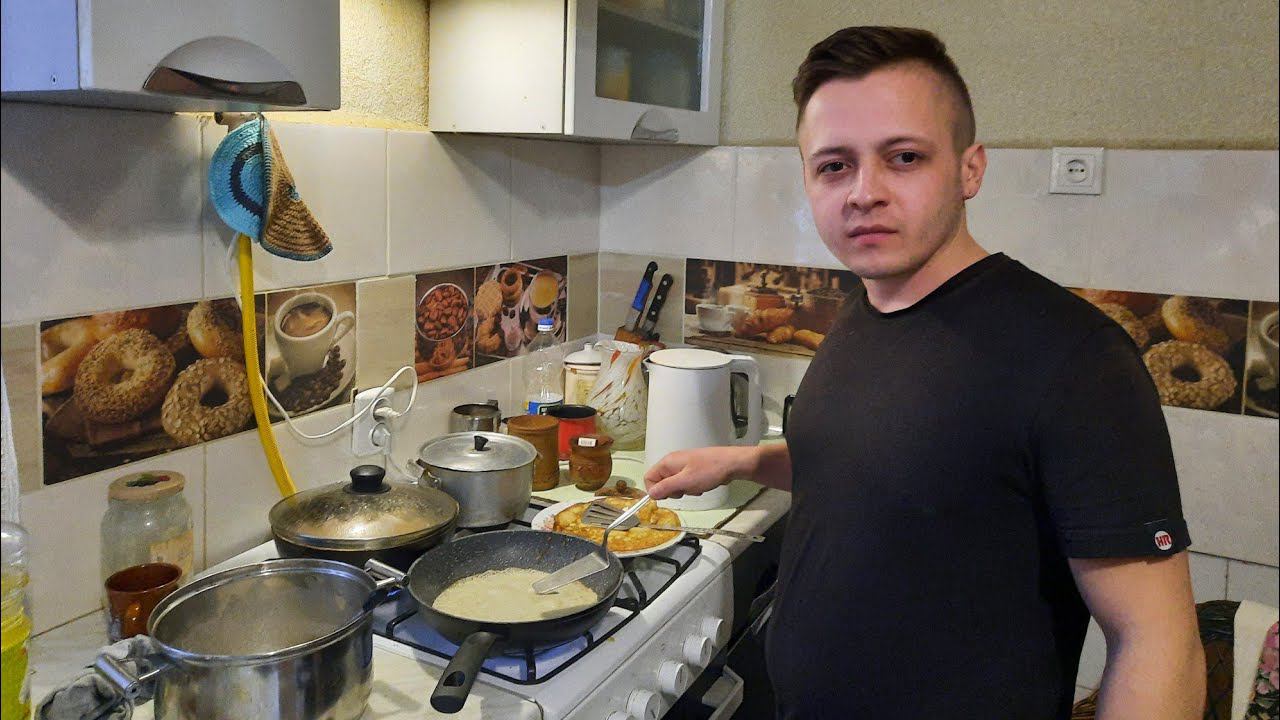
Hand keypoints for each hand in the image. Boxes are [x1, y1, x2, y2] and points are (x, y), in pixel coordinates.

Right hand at [643, 446, 757, 499]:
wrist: (732, 464)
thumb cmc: (709, 471)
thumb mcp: (685, 482)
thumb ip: (666, 487)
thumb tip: (650, 494)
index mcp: (667, 462)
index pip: (649, 478)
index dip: (655, 490)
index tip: (667, 497)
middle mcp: (673, 462)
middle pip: (661, 482)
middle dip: (672, 491)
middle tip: (685, 490)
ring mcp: (683, 466)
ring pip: (675, 484)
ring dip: (684, 490)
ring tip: (696, 487)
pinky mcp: (693, 470)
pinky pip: (685, 483)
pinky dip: (692, 487)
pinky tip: (702, 486)